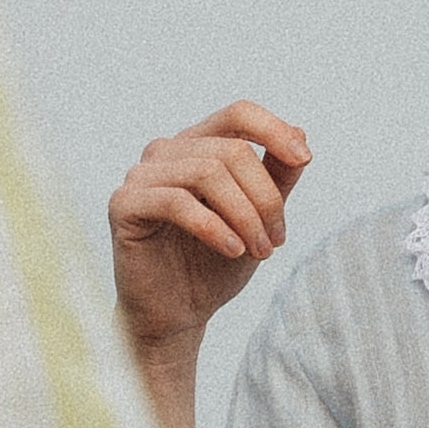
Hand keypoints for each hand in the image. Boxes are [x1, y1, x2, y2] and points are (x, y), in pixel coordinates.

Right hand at [108, 105, 309, 365]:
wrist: (177, 313)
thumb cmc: (214, 264)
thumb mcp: (258, 219)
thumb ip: (277, 177)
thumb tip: (300, 134)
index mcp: (197, 145)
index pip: (238, 114)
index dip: (273, 130)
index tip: (303, 159)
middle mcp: (166, 151)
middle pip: (232, 151)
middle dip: (265, 198)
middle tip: (275, 241)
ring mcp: (141, 175)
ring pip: (208, 173)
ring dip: (245, 216)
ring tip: (258, 251)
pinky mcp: (124, 205)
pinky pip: (177, 202)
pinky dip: (214, 227)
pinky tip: (232, 250)